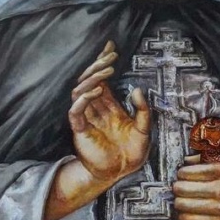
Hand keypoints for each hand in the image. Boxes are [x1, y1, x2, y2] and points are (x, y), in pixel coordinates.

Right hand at [68, 40, 149, 183]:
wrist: (120, 174)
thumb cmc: (131, 154)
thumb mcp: (144, 130)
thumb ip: (142, 111)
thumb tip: (137, 89)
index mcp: (110, 107)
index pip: (104, 80)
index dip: (104, 62)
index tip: (110, 45)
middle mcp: (96, 110)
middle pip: (90, 81)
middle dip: (98, 66)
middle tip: (111, 54)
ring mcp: (87, 119)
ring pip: (80, 91)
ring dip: (92, 78)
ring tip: (106, 69)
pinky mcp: (80, 131)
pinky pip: (75, 112)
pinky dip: (83, 99)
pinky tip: (96, 90)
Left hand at [173, 153, 219, 219]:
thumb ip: (214, 156)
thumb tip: (187, 159)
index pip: (188, 171)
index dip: (181, 174)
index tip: (183, 176)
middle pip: (182, 188)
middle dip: (177, 188)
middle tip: (180, 188)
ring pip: (183, 206)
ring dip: (179, 203)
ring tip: (183, 201)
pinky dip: (184, 217)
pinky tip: (186, 213)